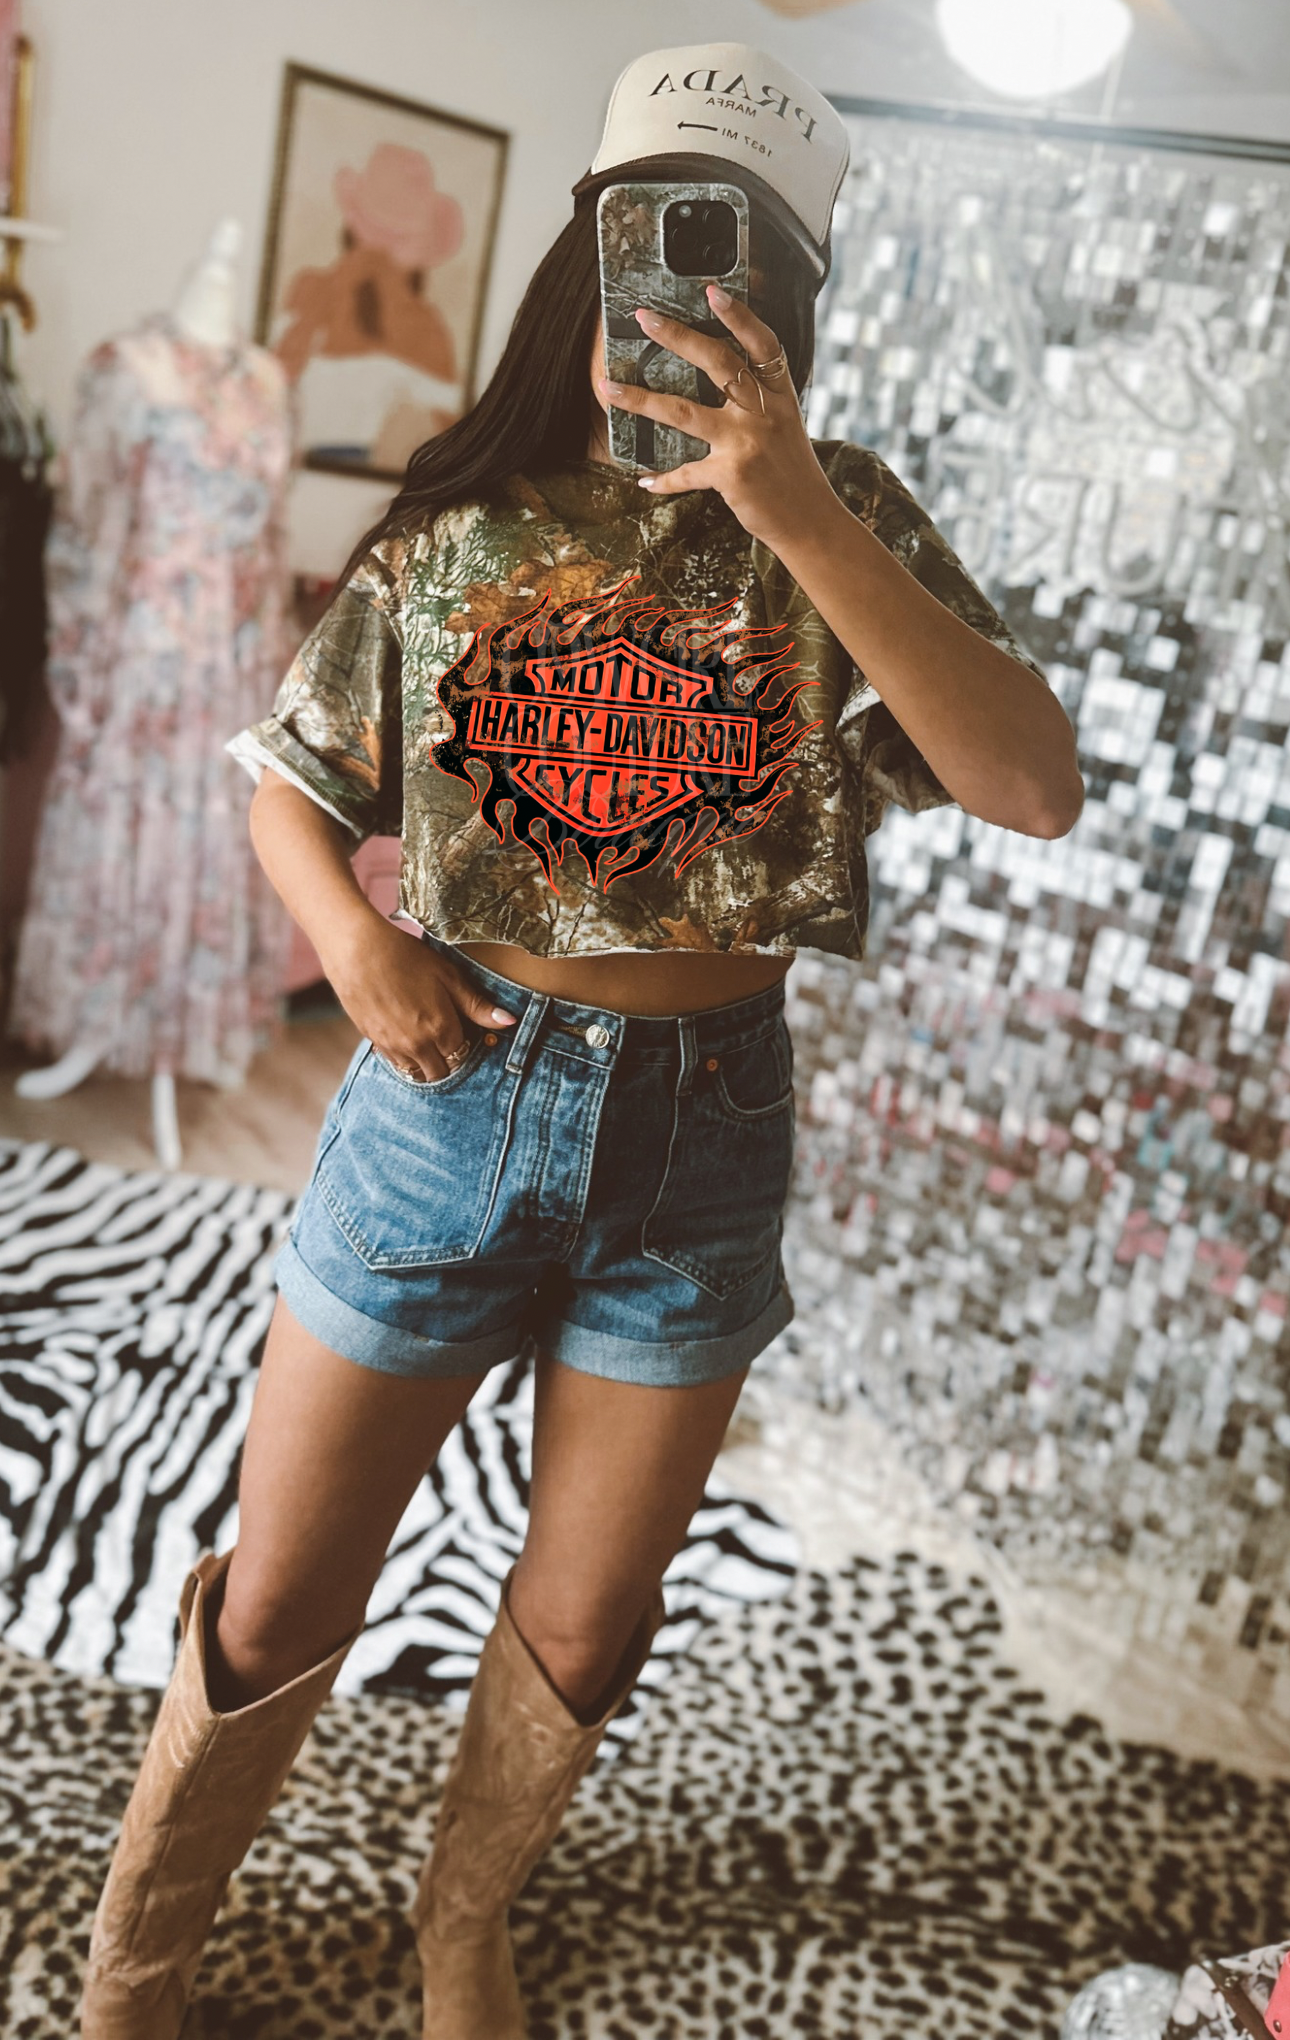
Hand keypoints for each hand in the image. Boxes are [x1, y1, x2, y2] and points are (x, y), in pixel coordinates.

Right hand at [321, 913, 515, 1082]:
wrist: (356, 949)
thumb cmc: (406, 957)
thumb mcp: (448, 977)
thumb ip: (478, 1005)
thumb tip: (510, 1022)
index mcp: (441, 1030)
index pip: (463, 1058)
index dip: (467, 1048)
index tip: (466, 1034)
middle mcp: (417, 1046)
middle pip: (441, 1073)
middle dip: (449, 1062)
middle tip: (449, 1041)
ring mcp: (393, 1046)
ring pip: (417, 1072)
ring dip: (426, 1063)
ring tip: (428, 1039)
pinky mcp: (373, 1041)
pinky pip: (395, 1063)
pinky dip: (405, 1057)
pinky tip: (406, 1035)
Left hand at [598, 285, 836, 553]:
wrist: (810, 521)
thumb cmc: (792, 474)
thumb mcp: (785, 427)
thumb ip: (759, 403)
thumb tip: (723, 381)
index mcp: (781, 395)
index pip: (762, 344)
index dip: (739, 316)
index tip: (712, 291)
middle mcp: (764, 412)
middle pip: (717, 362)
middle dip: (677, 336)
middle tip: (644, 317)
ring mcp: (746, 442)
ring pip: (684, 412)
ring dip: (641, 399)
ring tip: (608, 388)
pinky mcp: (731, 475)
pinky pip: (686, 473)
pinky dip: (663, 480)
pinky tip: (644, 480)